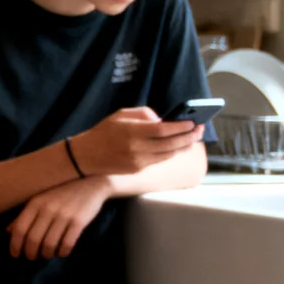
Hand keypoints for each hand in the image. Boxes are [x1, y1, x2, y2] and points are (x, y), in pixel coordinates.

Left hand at [7, 176, 111, 259]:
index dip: (15, 245)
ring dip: (47, 254)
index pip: (20, 229)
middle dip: (30, 253)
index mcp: (35, 203)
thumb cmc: (61, 194)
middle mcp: (48, 209)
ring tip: (47, 255)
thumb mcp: (40, 200)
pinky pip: (67, 243)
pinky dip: (62, 252)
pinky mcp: (79, 221)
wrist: (90, 183)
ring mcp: (64, 215)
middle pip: (33, 239)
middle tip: (32, 257)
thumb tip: (8, 231)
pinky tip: (61, 252)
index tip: (15, 255)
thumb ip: (24, 215)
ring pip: (50, 244)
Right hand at [69, 106, 204, 175]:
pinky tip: (177, 147)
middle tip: (199, 131)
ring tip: (193, 139)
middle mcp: (137, 148)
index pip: (164, 130)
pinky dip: (171, 153)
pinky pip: (159, 160)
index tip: (192, 123)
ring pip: (168, 154)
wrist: (84, 156)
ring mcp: (138, 161)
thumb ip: (143, 114)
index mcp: (132, 132)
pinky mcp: (137, 170)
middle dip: (188, 137)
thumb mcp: (119, 115)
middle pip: (171, 144)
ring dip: (183, 147)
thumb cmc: (102, 132)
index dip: (180, 127)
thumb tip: (162, 119)